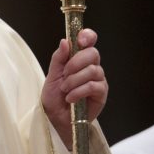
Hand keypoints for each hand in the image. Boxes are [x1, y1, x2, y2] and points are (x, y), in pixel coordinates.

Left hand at [41, 28, 107, 148]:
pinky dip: (78, 91)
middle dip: (75, 62)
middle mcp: (91, 67)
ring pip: (92, 70)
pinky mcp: (101, 94)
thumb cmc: (54, 95)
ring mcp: (98, 80)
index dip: (87, 36)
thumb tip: (65, 41)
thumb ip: (59, 58)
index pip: (89, 41)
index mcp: (79, 58)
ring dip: (74, 80)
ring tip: (65, 90)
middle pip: (93, 53)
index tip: (80, 41)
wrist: (56, 117)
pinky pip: (93, 86)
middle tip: (64, 75)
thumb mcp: (52, 74)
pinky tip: (70, 98)